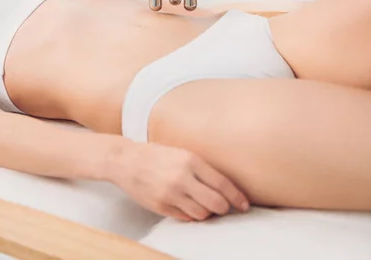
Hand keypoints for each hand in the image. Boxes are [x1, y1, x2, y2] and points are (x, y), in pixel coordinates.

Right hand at [107, 140, 249, 220]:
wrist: (126, 160)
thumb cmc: (157, 154)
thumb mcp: (182, 153)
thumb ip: (201, 168)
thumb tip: (223, 186)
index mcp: (190, 160)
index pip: (222, 184)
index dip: (237, 196)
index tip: (245, 204)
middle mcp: (182, 178)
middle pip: (216, 204)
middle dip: (224, 208)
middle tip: (225, 207)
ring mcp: (171, 194)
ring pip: (202, 214)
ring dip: (207, 212)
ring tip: (205, 205)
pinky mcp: (161, 206)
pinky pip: (185, 217)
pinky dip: (191, 214)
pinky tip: (189, 206)